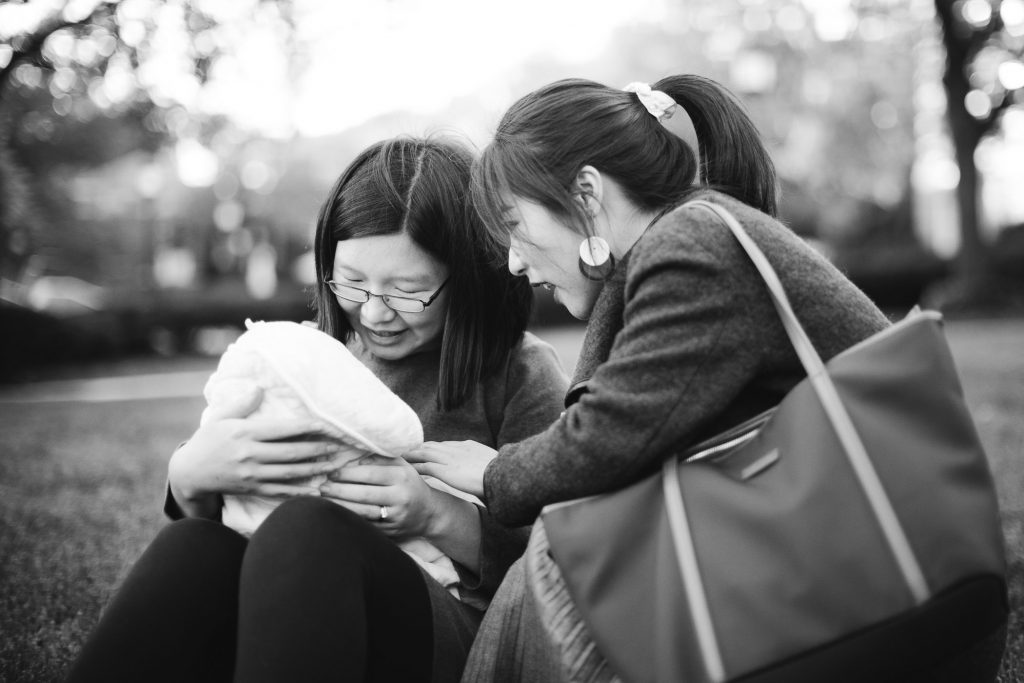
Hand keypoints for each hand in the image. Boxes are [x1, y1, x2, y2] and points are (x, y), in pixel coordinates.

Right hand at [169, 386, 358, 509]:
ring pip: (289, 473)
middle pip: (290, 453)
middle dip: (316, 449)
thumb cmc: (207, 440)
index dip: (306, 427)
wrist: (189, 473)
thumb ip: (241, 404)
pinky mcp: (252, 489)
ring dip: (313, 470)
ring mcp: (251, 475)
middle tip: (338, 447)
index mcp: (244, 433)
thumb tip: (259, 388)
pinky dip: (300, 492)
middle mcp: (249, 455)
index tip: (325, 424)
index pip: (282, 429)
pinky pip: (280, 491)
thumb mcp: (220, 418)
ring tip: (333, 466)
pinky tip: (317, 490)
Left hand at [318, 453, 441, 538]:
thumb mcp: (402, 466)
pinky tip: (337, 514)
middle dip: (339, 490)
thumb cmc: (409, 484)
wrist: (428, 512)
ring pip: (363, 512)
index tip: (332, 472)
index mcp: (402, 477)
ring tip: (325, 500)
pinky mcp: (390, 532)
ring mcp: (396, 517)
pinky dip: (350, 520)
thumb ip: (381, 458)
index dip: (347, 474)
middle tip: (322, 487)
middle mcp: (400, 497)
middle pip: (364, 494)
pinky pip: (367, 526)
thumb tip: (353, 454)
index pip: (369, 474)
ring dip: (341, 506)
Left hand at [403, 441, 495, 498]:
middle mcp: (456, 449)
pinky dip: (413, 467)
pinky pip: (424, 467)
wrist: (504, 475)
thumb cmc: (503, 475)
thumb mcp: (494, 467)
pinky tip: (405, 470)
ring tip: (399, 458)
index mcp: (468, 446)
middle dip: (418, 448)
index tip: (424, 450)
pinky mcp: (445, 469)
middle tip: (405, 451)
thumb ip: (485, 469)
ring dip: (411, 455)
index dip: (433, 448)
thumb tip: (487, 477)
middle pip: (431, 445)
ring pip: (424, 453)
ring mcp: (450, 458)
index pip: (445, 445)